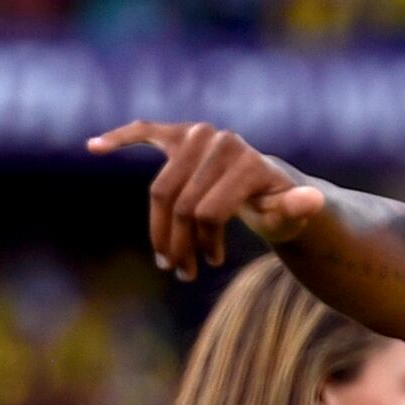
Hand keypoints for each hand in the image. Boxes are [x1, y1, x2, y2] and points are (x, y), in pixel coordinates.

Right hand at [89, 121, 328, 276]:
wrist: (271, 186)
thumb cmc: (280, 208)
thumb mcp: (291, 216)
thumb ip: (297, 209)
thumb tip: (311, 200)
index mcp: (246, 160)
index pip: (205, 210)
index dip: (204, 242)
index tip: (211, 262)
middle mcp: (220, 140)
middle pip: (179, 202)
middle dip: (177, 242)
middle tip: (183, 272)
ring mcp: (197, 135)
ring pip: (161, 190)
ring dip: (159, 229)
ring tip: (170, 261)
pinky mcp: (177, 134)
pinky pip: (145, 132)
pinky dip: (120, 138)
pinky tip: (93, 146)